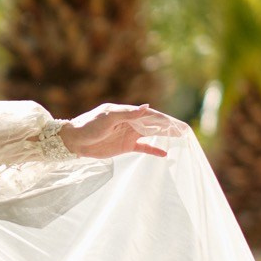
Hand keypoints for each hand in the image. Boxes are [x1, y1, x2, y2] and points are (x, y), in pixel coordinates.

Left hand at [60, 103, 184, 159]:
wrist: (75, 141)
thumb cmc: (89, 125)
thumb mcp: (108, 117)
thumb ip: (128, 113)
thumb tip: (148, 107)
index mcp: (127, 112)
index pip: (151, 115)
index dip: (165, 119)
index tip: (179, 124)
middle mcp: (131, 122)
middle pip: (155, 123)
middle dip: (170, 126)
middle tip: (186, 131)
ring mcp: (129, 134)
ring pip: (152, 134)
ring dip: (165, 135)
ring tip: (180, 138)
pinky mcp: (126, 146)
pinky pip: (144, 147)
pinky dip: (154, 149)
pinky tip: (165, 153)